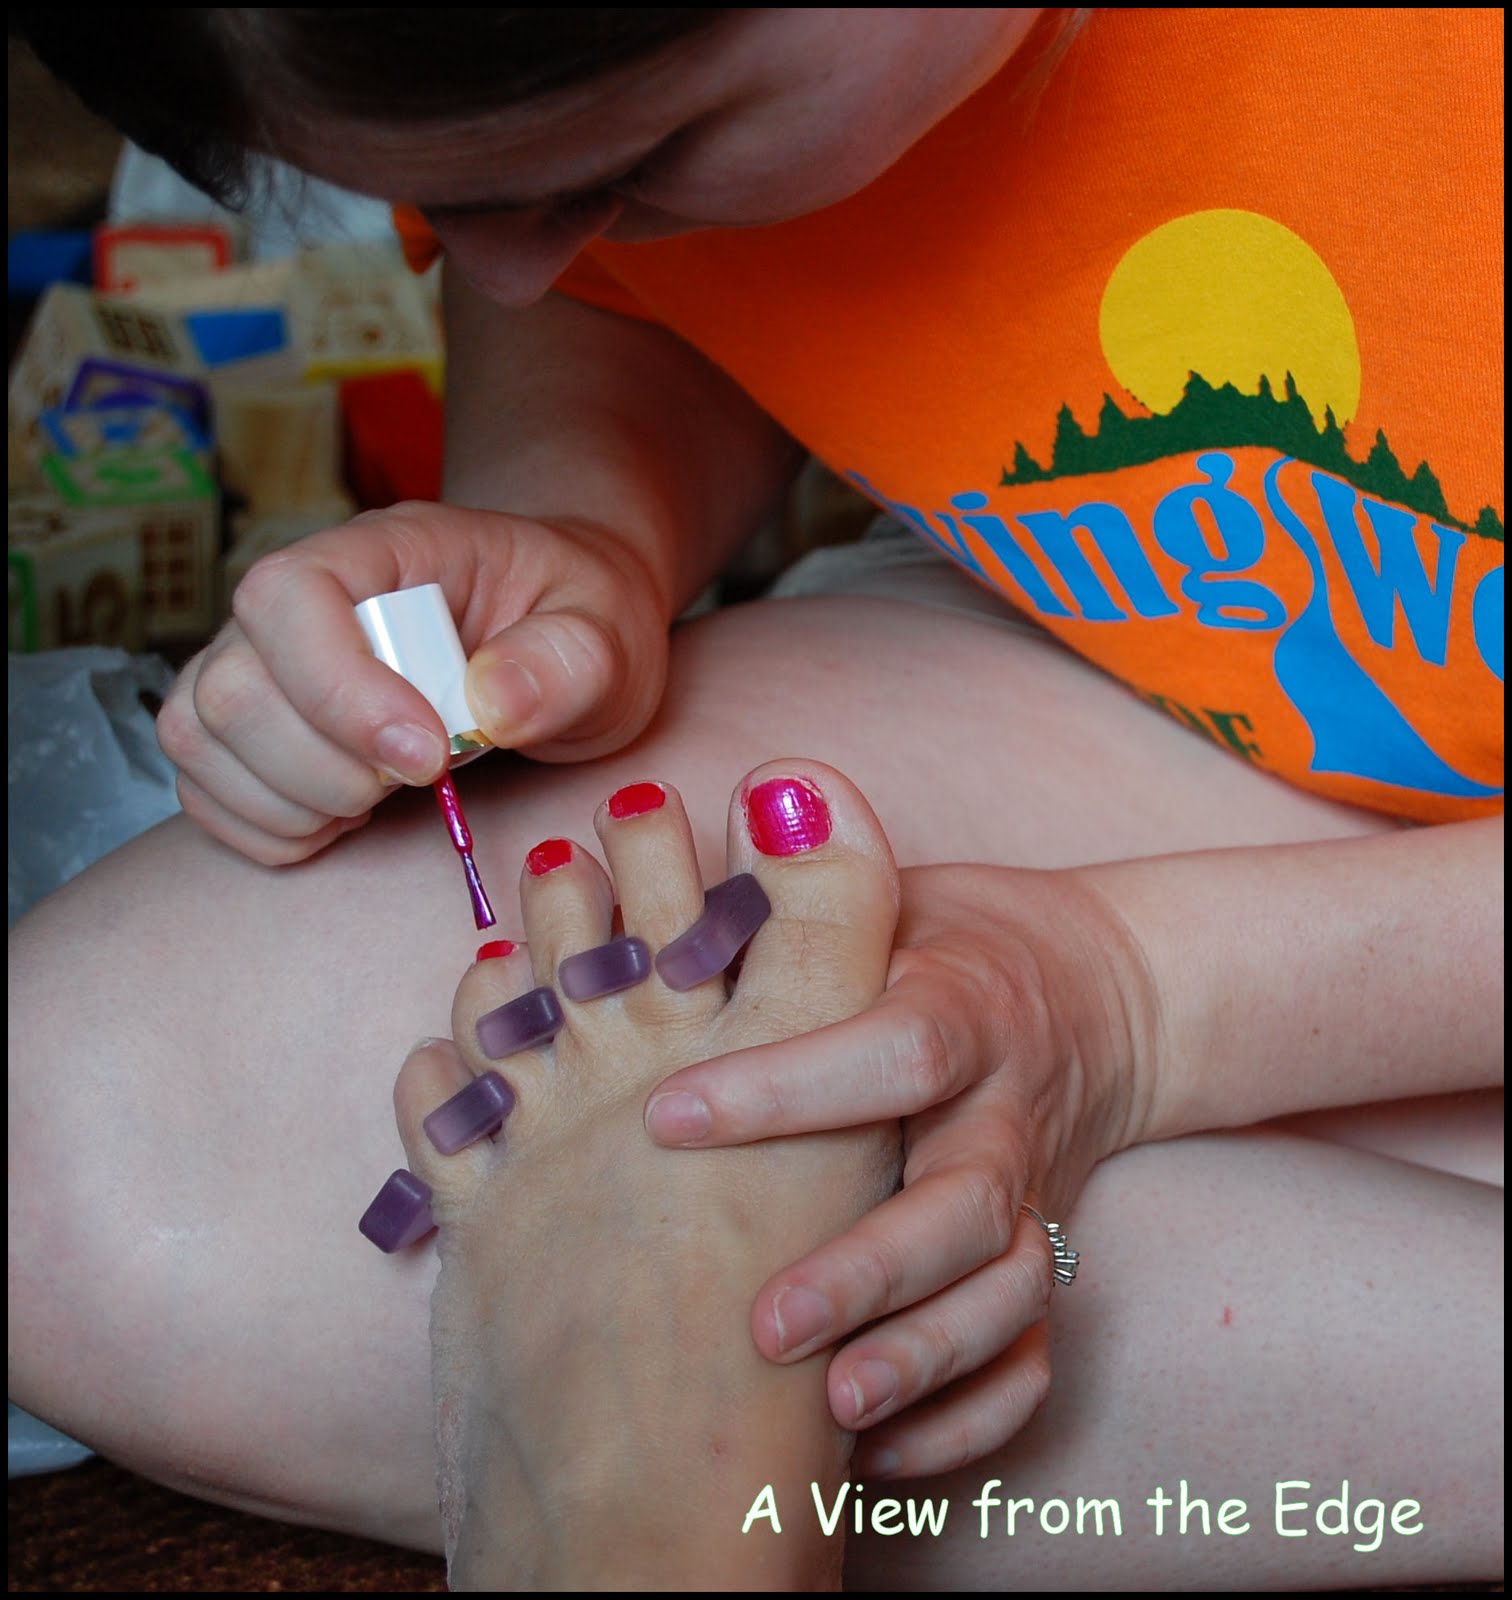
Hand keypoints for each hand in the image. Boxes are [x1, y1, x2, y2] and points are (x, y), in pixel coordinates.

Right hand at [155, 502, 670, 862]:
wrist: (559, 631)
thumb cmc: (575, 621)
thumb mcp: (608, 634)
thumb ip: (566, 661)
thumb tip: (495, 703)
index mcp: (385, 550)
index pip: (290, 597)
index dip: (340, 690)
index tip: (430, 757)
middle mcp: (300, 599)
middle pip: (232, 686)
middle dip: (327, 768)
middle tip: (425, 779)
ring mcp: (262, 660)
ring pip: (202, 738)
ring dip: (295, 801)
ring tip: (385, 796)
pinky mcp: (251, 728)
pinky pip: (206, 789)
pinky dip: (271, 827)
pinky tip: (346, 816)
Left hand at [643, 861, 1157, 1476]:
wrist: (1095, 997)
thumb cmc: (953, 942)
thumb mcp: (899, 892)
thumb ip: (825, 878)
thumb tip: (764, 790)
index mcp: (964, 1010)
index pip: (891, 1050)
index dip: (787, 1084)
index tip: (667, 1115)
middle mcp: (1006, 1111)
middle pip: (964, 1204)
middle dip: (868, 1268)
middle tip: (760, 1326)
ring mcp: (1035, 1193)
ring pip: (1009, 1292)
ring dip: (924, 1358)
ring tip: (828, 1420)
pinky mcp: (1047, 1253)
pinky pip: (1035, 1354)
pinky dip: (970, 1414)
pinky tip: (877, 1460)